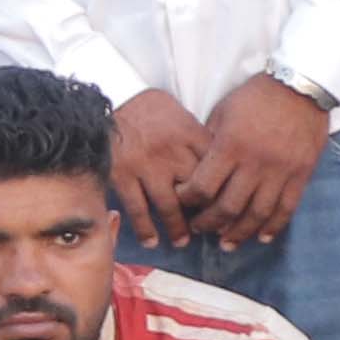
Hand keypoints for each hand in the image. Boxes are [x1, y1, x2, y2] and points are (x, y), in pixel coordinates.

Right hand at [107, 86, 210, 245]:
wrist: (113, 97)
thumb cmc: (151, 109)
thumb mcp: (183, 116)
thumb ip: (199, 142)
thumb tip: (220, 168)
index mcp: (190, 135)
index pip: (215, 169)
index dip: (224, 192)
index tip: (226, 207)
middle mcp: (172, 152)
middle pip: (196, 191)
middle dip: (204, 214)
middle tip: (209, 229)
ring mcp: (147, 166)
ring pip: (169, 206)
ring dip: (177, 228)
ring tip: (182, 241)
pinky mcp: (123, 175)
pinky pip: (138, 209)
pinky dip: (146, 229)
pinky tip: (152, 241)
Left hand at [185, 75, 331, 248]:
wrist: (300, 86)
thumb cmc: (256, 97)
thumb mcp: (222, 112)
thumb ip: (209, 143)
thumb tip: (195, 172)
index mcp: (230, 146)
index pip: (203, 187)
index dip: (188, 201)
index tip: (183, 203)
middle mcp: (254, 163)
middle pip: (227, 208)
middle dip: (209, 224)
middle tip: (199, 229)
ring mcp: (280, 171)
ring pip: (256, 215)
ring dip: (239, 234)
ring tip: (226, 243)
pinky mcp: (301, 175)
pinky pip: (286, 209)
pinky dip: (273, 227)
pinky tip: (261, 237)